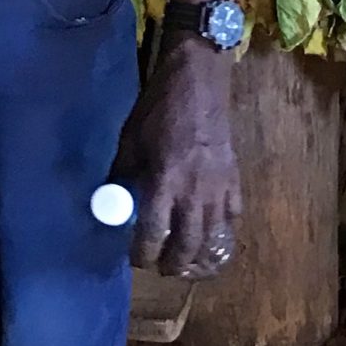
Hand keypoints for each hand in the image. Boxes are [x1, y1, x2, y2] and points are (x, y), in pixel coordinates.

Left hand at [113, 34, 240, 279]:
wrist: (198, 80)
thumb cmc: (159, 108)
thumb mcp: (130, 140)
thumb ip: (123, 175)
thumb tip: (112, 202)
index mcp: (164, 180)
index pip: (151, 235)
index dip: (141, 254)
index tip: (134, 257)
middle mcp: (194, 191)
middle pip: (186, 246)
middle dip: (171, 264)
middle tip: (160, 266)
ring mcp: (218, 187)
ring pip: (213, 239)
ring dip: (198, 257)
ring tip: (186, 261)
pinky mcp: (234, 178)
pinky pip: (233, 217)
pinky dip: (223, 234)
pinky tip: (212, 236)